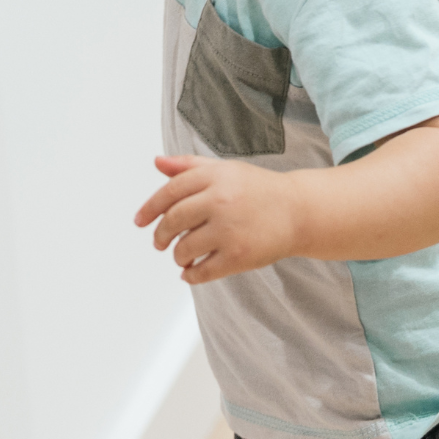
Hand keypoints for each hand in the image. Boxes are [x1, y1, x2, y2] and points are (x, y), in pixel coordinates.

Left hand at [134, 154, 300, 285]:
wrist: (298, 211)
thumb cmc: (257, 189)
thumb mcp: (223, 169)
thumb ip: (188, 166)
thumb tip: (157, 163)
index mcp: (214, 176)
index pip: (170, 192)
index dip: (150, 208)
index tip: (139, 221)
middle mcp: (220, 201)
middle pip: (174, 219)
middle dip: (160, 234)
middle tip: (158, 242)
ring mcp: (230, 230)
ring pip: (185, 247)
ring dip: (177, 255)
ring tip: (180, 255)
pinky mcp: (240, 256)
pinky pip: (204, 271)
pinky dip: (191, 275)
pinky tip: (189, 273)